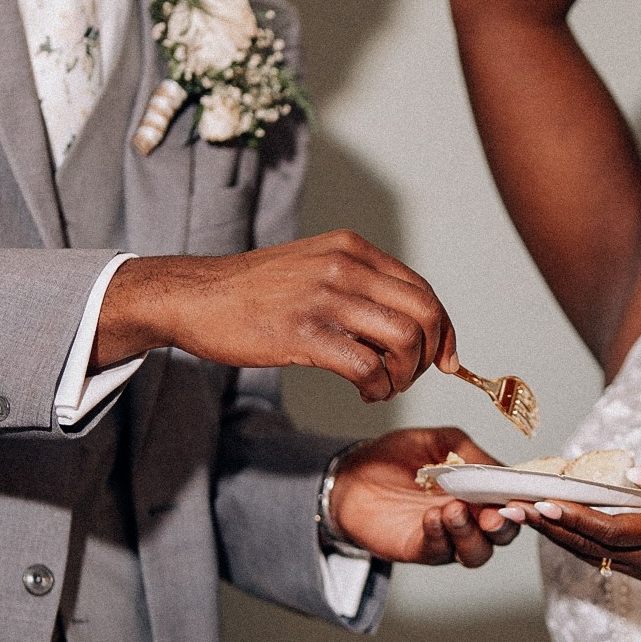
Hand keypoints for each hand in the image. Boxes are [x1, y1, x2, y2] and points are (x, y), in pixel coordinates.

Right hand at [95, 232, 456, 399]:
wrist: (194, 297)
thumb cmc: (251, 291)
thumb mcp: (313, 267)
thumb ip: (357, 284)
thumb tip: (406, 322)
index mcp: (351, 248)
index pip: (422, 289)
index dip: (444, 330)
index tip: (445, 359)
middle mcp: (345, 266)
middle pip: (424, 314)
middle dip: (429, 355)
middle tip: (410, 377)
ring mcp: (325, 298)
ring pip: (404, 340)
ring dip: (404, 375)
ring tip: (382, 386)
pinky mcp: (304, 333)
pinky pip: (368, 366)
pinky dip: (377, 387)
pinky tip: (364, 393)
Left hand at [327, 426, 520, 567]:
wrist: (350, 474)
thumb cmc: (394, 457)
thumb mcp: (439, 442)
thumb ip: (470, 453)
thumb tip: (498, 469)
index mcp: (479, 494)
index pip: (512, 503)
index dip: (523, 502)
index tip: (525, 494)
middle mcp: (469, 521)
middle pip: (502, 536)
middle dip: (504, 526)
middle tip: (495, 513)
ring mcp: (445, 538)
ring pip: (475, 552)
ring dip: (471, 533)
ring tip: (455, 510)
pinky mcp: (418, 549)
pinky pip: (438, 551)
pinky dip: (440, 535)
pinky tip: (432, 516)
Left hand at [515, 459, 640, 587]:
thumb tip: (635, 471)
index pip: (606, 528)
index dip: (571, 516)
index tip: (540, 501)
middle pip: (586, 544)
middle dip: (547, 525)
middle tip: (508, 507)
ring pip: (587, 553)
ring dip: (553, 533)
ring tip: (518, 513)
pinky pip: (598, 553)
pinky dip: (572, 537)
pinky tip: (551, 521)